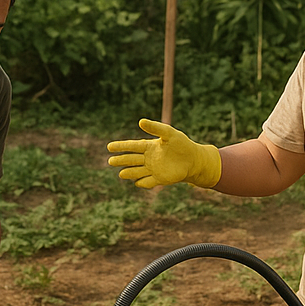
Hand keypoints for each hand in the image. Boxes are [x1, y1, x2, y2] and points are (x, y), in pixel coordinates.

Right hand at [107, 118, 221, 188]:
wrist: (195, 159)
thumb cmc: (182, 144)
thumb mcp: (169, 133)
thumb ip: (155, 128)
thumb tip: (140, 122)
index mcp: (150, 146)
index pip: (132, 146)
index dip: (121, 146)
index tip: (109, 147)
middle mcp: (149, 158)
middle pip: (132, 159)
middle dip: (121, 160)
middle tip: (110, 161)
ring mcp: (154, 169)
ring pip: (138, 171)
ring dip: (129, 173)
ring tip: (120, 174)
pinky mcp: (160, 179)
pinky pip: (149, 182)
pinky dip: (142, 183)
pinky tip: (136, 183)